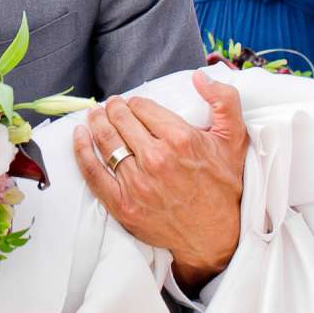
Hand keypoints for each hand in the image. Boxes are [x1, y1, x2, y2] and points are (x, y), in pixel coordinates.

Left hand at [73, 72, 246, 288]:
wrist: (213, 236)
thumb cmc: (222, 186)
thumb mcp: (234, 139)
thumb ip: (224, 101)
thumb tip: (198, 77)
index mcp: (180, 140)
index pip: (143, 108)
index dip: (136, 103)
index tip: (134, 104)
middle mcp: (155, 160)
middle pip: (121, 121)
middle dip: (113, 108)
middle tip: (111, 105)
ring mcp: (136, 183)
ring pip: (106, 141)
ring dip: (96, 122)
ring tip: (95, 115)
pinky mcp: (122, 204)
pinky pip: (93, 172)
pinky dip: (82, 151)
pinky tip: (79, 136)